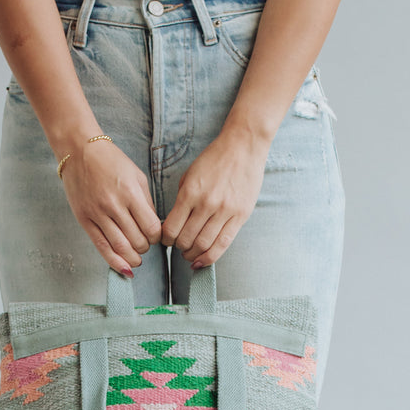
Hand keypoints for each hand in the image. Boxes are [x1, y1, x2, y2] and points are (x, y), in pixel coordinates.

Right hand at [59, 138, 162, 275]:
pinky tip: (125, 269)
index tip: (155, 235)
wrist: (79, 151)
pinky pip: (102, 247)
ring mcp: (97, 214)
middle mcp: (113, 205)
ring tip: (137, 258)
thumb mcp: (137, 176)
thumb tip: (153, 228)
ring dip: (133, 257)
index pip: (151, 228)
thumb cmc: (111, 162)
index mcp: (130, 193)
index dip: (157, 237)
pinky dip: (115, 262)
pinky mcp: (85, 220)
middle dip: (146, 247)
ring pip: (121, 247)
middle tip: (145, 243)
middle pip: (137, 240)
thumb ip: (146, 203)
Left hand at [160, 130, 269, 266]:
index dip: (165, 239)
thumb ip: (181, 200)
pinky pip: (223, 244)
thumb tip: (172, 225)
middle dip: (178, 248)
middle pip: (186, 239)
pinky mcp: (240, 216)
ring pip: (203, 245)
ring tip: (189, 255)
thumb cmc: (214, 160)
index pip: (171, 228)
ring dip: (192, 255)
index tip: (166, 240)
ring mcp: (225, 211)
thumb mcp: (190, 175)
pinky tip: (201, 262)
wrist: (243, 147)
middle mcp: (206, 204)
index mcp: (190, 193)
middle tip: (178, 248)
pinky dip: (209, 257)